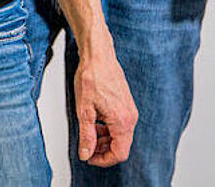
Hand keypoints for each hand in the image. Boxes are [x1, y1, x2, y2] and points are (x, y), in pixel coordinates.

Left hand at [73, 39, 137, 165]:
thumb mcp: (84, 110)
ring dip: (105, 138)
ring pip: (120, 135)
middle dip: (103, 149)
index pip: (119, 153)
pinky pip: (120, 124)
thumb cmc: (92, 76)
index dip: (103, 160)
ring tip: (89, 131)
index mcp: (122, 121)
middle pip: (121, 146)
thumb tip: (86, 154)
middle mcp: (130, 116)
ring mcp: (129, 109)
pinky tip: (95, 120)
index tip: (89, 156)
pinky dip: (108, 128)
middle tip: (87, 145)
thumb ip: (86, 135)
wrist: (98, 55)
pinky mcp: (126, 103)